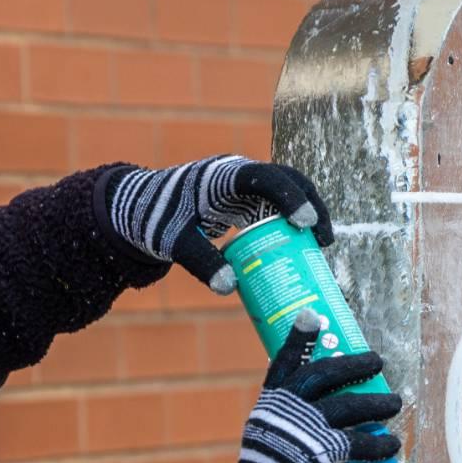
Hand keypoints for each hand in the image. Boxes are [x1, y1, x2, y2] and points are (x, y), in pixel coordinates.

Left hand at [105, 156, 332, 294]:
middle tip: (323, 241)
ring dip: (305, 217)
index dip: (291, 197)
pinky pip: (273, 210)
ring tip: (319, 249)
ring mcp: (242, 188)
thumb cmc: (154, 220)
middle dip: (311, 207)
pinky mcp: (241, 203)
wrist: (138, 210)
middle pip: (288, 181)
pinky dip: (289, 226)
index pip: (267, 176)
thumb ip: (200, 261)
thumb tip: (230, 288)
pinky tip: (297, 251)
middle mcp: (239, 175)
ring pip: (285, 195)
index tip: (306, 223)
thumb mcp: (173, 241)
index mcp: (224, 175)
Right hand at [233, 311, 402, 462]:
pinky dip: (379, 445)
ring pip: (350, 405)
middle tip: (378, 362)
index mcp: (271, 405)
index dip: (297, 340)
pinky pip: (361, 441)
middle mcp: (287, 410)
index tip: (311, 318)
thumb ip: (296, 423)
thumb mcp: (272, 440)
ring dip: (376, 404)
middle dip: (354, 365)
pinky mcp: (324, 450)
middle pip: (325, 374)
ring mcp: (306, 428)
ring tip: (396, 404)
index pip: (283, 363)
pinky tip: (392, 446)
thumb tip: (335, 416)